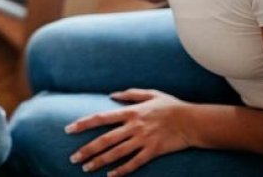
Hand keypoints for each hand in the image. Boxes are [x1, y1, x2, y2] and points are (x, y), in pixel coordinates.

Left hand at [66, 89, 192, 175]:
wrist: (193, 121)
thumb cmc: (171, 105)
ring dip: (99, 161)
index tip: (69, 129)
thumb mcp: (150, 93)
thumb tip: (111, 95)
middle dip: (87, 149)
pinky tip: (110, 176)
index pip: (101, 118)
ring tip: (85, 168)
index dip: (84, 123)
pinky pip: (134, 163)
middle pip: (105, 139)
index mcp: (131, 112)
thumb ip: (130, 94)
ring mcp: (143, 140)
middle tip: (73, 158)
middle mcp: (134, 126)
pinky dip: (122, 170)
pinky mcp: (153, 151)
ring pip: (116, 153)